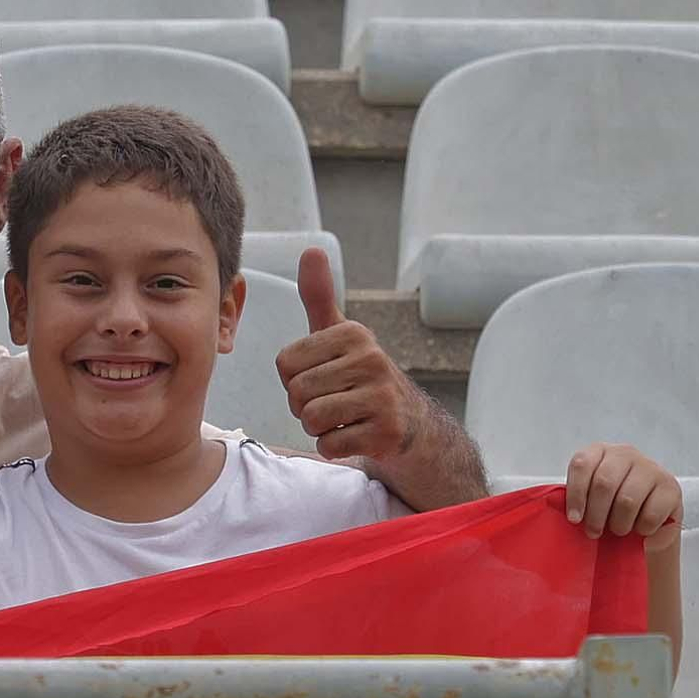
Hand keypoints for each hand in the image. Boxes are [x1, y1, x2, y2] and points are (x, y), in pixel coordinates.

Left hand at [276, 249, 422, 463]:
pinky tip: (355, 437)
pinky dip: (334, 448)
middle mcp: (371, 359)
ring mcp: (382, 396)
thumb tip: (311, 249)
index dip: (293, 380)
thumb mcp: (340, 335)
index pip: (285, 364)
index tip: (321, 381)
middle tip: (332, 406)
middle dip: (304, 408)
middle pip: (297, 393)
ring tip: (342, 420)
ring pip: (312, 419)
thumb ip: (320, 296)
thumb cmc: (362, 378)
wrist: (413, 426)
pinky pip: (330, 445)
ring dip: (318, 429)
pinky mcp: (387, 432)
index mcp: (353, 334)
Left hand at [564, 444, 681, 552]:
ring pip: (627, 500)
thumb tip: (568, 515)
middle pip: (604, 483)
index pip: (582, 464)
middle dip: (596, 514)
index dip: (576, 494)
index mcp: (599, 452)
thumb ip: (579, 499)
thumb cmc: (611, 509)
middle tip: (593, 533)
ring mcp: (651, 468)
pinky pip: (650, 514)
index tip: (574, 519)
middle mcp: (625, 454)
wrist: (649, 520)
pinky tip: (639, 529)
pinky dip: (641, 529)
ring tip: (618, 530)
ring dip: (619, 524)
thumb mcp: (590, 499)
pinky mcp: (671, 487)